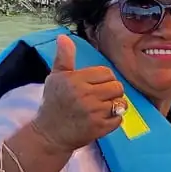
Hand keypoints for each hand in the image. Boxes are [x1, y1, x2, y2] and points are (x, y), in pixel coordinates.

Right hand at [33, 35, 125, 151]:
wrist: (50, 134)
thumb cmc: (53, 103)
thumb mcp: (55, 78)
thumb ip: (64, 57)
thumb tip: (63, 37)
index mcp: (75, 80)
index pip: (106, 73)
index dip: (104, 79)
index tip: (95, 85)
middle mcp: (85, 95)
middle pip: (117, 86)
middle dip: (112, 91)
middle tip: (100, 97)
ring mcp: (93, 112)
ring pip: (121, 102)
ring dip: (115, 105)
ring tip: (102, 107)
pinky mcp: (99, 128)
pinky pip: (119, 119)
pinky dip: (114, 119)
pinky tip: (101, 119)